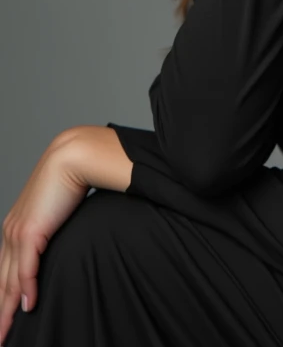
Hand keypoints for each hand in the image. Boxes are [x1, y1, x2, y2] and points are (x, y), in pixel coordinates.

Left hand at [0, 134, 88, 342]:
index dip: (2, 294)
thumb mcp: (59, 208)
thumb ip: (55, 227)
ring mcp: (18, 231)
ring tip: (4, 333)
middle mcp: (11, 230)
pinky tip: (27, 308)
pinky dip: (25, 290)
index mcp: (17, 225)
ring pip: (9, 280)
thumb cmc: (71, 177)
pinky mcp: (30, 231)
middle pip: (1, 279)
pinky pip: (26, 269)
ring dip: (6, 310)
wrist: (74, 155)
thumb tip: (62, 241)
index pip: (5, 268)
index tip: (4, 315)